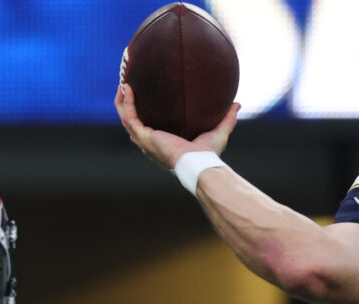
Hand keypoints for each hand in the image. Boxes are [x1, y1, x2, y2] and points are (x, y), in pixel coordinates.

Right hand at [115, 81, 240, 170]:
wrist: (201, 164)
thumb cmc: (208, 155)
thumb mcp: (218, 132)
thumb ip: (227, 119)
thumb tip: (237, 104)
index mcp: (163, 144)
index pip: (148, 129)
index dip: (143, 114)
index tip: (143, 97)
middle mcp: (151, 144)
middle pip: (132, 123)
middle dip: (126, 105)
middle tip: (127, 87)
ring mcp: (146, 142)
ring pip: (126, 120)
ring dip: (121, 102)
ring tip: (122, 84)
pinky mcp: (145, 138)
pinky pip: (129, 118)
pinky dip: (126, 103)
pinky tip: (127, 88)